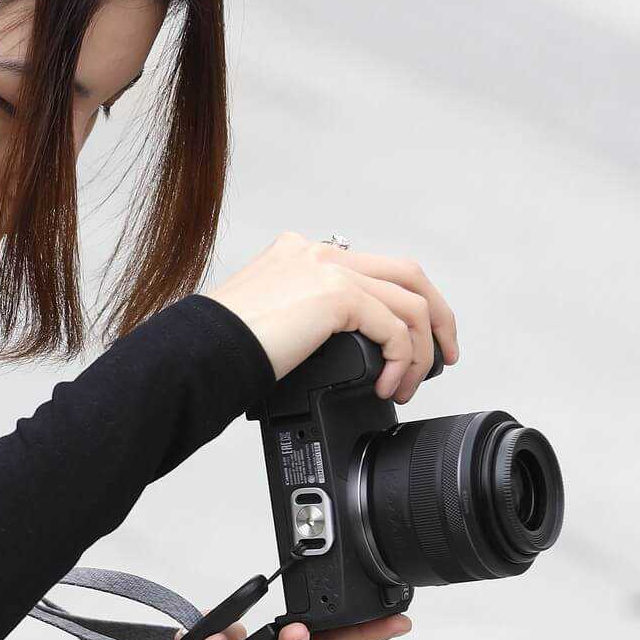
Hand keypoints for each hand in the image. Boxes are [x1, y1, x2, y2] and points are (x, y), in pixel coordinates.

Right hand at [206, 233, 459, 403]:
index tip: (408, 344)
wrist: (196, 355)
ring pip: (410, 301)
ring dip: (421, 350)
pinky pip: (396, 327)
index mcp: (300, 255)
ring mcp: (328, 268)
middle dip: (437, 317)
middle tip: (443, 357)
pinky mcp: (336, 294)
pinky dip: (403, 361)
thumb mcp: (267, 324)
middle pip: (407, 272)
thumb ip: (302, 320)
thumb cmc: (217, 352)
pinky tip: (388, 386)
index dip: (402, 305)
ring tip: (409, 386)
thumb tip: (327, 350)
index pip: (371, 268)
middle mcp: (317, 253)